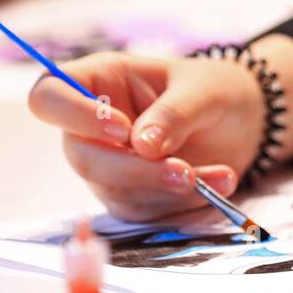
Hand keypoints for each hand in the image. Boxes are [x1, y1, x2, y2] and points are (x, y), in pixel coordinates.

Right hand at [27, 52, 268, 222]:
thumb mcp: (203, 91)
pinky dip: (182, 204)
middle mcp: (92, 126)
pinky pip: (144, 212)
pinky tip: (218, 186)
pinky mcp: (130, 196)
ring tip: (222, 176)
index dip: (74, 116)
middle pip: (82, 156)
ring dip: (168, 190)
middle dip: (134, 170)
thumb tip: (142, 144)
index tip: (122, 130)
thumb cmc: (214, 90)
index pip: (49, 97)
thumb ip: (173, 113)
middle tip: (185, 172)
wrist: (242, 123)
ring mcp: (108, 163)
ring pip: (115, 191)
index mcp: (99, 81)